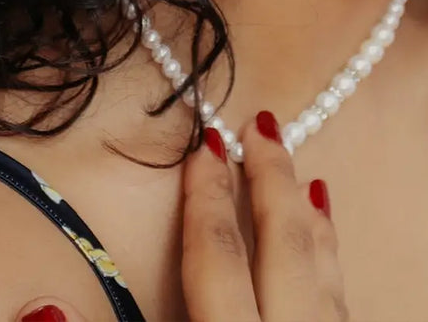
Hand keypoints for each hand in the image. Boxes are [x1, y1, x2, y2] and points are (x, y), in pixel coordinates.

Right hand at [181, 110, 347, 321]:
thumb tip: (86, 293)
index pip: (218, 257)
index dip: (207, 200)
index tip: (204, 147)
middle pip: (284, 245)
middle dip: (272, 180)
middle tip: (262, 125)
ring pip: (324, 272)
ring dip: (309, 217)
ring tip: (300, 173)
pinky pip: (341, 302)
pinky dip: (329, 260)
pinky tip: (324, 242)